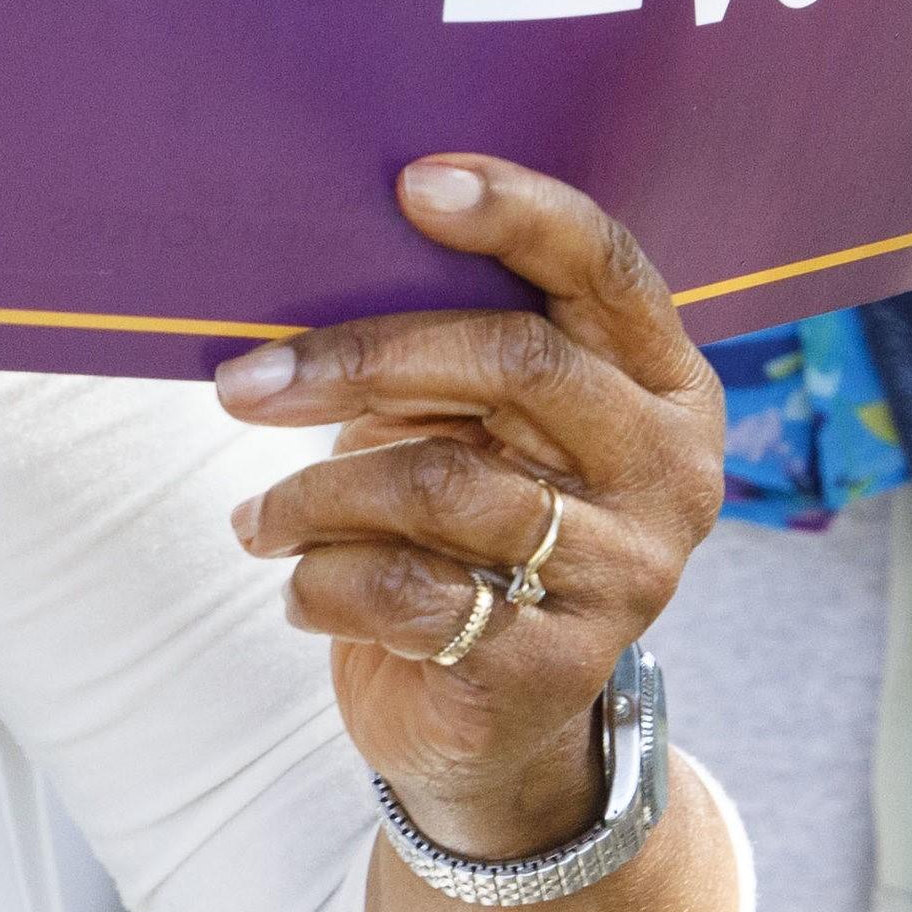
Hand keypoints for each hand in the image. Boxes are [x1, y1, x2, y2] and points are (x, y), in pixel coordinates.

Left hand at [214, 158, 724, 861]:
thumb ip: (446, 349)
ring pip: (441, 484)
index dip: (514, 213)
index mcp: (662, 381)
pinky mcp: (561, 665)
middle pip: (515, 362)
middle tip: (242, 384)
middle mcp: (669, 468)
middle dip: (358, 360)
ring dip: (314, 497)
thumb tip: (318, 252)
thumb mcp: (474, 427)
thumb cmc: (467, 531)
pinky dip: (324, 584)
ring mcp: (628, 570)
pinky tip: (300, 589)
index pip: (603, 266)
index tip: (410, 183)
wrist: (498, 727)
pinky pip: (411, 594)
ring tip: (259, 520)